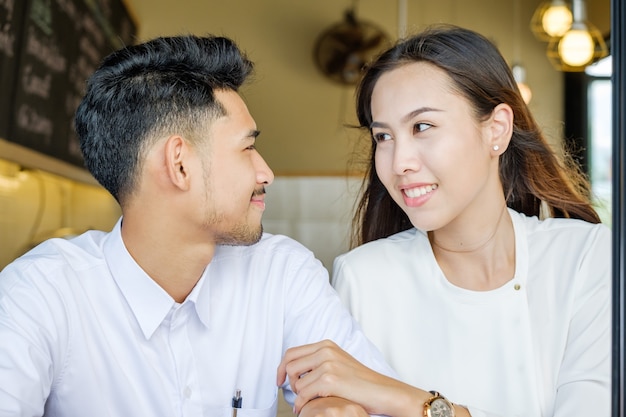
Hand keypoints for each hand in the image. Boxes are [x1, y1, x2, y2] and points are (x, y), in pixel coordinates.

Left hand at [277, 339, 416, 415]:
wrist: (382, 391)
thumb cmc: (360, 383)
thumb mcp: (338, 363)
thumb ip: (319, 362)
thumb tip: (295, 372)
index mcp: (326, 345)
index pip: (292, 352)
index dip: (281, 368)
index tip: (280, 380)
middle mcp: (325, 351)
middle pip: (289, 365)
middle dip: (287, 382)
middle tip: (292, 394)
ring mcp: (327, 364)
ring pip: (296, 382)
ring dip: (299, 396)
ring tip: (307, 403)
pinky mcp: (329, 379)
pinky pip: (304, 394)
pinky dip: (302, 404)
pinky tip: (306, 409)